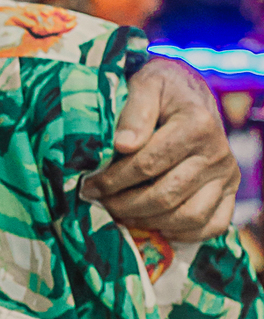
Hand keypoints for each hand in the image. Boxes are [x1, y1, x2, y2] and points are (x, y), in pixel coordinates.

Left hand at [81, 57, 237, 239]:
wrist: (189, 93)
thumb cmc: (162, 89)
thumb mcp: (146, 84)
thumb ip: (135, 111)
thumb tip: (123, 144)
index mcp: (197, 125)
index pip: (147, 165)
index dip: (112, 180)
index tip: (88, 185)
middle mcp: (218, 153)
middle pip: (165, 195)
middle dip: (124, 204)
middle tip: (99, 202)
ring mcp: (227, 175)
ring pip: (187, 216)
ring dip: (148, 221)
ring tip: (121, 213)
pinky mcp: (230, 191)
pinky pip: (212, 226)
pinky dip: (183, 233)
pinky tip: (155, 225)